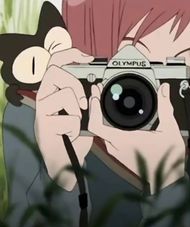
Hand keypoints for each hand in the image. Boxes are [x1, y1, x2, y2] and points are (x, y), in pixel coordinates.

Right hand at [35, 48, 93, 190]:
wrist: (66, 159)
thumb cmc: (74, 134)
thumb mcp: (85, 114)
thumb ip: (88, 99)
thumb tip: (97, 86)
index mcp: (54, 92)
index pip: (55, 64)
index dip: (69, 54)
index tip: (87, 57)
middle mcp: (45, 98)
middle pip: (55, 72)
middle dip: (74, 84)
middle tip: (83, 102)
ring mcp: (42, 111)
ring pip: (63, 94)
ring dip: (77, 110)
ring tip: (76, 122)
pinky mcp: (43, 125)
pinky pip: (68, 118)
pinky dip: (75, 128)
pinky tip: (71, 134)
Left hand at [88, 83, 184, 193]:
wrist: (166, 178)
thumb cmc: (168, 158)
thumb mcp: (169, 130)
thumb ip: (165, 107)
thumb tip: (164, 90)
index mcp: (126, 140)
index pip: (97, 125)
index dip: (93, 108)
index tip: (96, 94)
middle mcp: (117, 146)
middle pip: (96, 124)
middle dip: (96, 105)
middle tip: (99, 90)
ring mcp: (116, 151)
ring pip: (100, 130)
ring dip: (99, 113)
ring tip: (103, 99)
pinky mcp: (118, 153)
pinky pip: (105, 136)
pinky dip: (104, 122)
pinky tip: (111, 114)